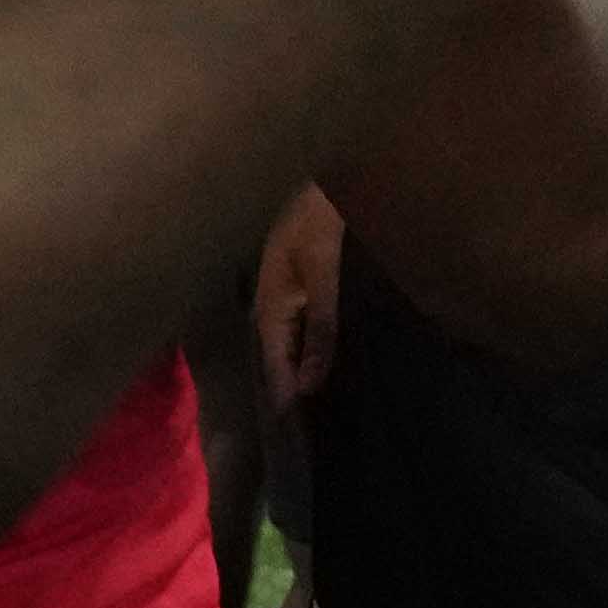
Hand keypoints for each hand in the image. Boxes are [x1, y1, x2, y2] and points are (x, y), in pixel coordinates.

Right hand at [249, 187, 348, 404]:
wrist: (337, 176)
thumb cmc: (327, 222)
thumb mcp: (326, 278)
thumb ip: (321, 331)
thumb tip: (309, 385)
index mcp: (270, 302)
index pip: (272, 363)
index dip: (283, 394)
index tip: (295, 431)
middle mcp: (271, 297)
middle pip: (276, 352)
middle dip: (290, 381)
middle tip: (308, 419)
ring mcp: (285, 285)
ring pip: (289, 336)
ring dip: (301, 361)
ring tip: (318, 393)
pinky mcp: (301, 277)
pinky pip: (301, 320)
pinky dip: (312, 339)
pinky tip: (325, 351)